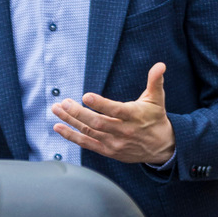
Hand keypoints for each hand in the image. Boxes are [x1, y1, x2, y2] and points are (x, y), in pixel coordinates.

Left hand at [51, 62, 174, 164]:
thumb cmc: (155, 118)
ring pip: (88, 132)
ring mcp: (114, 143)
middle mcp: (123, 131)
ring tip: (56, 110)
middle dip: (78, 113)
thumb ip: (155, 81)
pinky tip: (59, 127)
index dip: (100, 104)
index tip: (85, 96)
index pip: (115, 110)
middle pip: (97, 123)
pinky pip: (87, 143)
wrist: (161, 147)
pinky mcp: (108, 151)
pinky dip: (72, 136)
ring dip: (70, 121)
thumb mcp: (157, 99)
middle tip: (63, 103)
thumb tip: (160, 65)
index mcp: (134, 116)